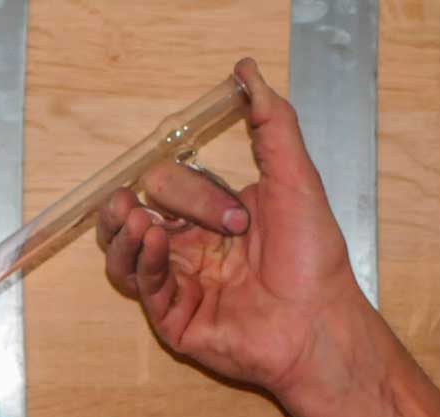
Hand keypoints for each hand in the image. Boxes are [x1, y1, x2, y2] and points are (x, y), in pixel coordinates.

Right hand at [98, 58, 374, 416]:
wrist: (319, 321)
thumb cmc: (312, 259)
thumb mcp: (294, 177)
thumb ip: (271, 123)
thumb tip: (247, 71)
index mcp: (210, 221)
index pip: (171, 191)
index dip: (191, 191)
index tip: (238, 215)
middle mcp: (190, 253)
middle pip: (134, 219)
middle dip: (133, 204)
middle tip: (132, 199)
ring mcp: (179, 289)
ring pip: (125, 258)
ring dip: (120, 234)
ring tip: (130, 216)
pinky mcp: (174, 323)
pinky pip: (144, 289)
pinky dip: (144, 262)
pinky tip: (154, 242)